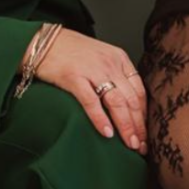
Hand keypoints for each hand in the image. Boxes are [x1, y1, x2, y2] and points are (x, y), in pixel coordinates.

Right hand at [34, 28, 146, 148]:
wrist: (43, 42)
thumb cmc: (71, 52)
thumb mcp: (101, 58)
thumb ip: (114, 76)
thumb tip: (126, 107)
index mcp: (119, 59)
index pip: (139, 91)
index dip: (144, 116)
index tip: (145, 134)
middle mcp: (110, 64)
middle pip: (131, 100)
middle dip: (138, 126)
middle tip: (141, 146)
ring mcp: (92, 70)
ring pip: (117, 102)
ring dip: (126, 126)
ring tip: (129, 144)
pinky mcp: (74, 77)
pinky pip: (92, 102)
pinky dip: (100, 119)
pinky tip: (107, 133)